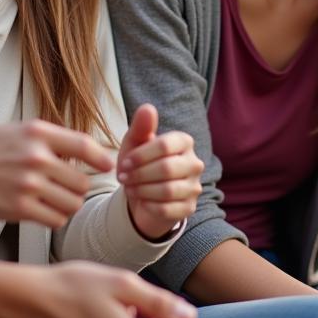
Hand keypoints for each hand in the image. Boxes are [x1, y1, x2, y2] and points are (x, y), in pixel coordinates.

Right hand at [0, 120, 113, 227]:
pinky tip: (43, 211)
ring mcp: (28, 184)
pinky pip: (56, 219)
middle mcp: (36, 157)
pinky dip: (55, 218)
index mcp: (36, 133)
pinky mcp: (20, 209)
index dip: (101, 158)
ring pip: (72, 203)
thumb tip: (77, 149)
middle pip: (81, 181)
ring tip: (54, 201)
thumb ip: (44, 137)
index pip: (83, 145)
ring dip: (68, 205)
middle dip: (77, 187)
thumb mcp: (13, 130)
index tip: (108, 166)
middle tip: (66, 188)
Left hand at [117, 104, 202, 239]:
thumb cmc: (139, 164)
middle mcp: (195, 163)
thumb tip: (148, 108)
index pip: (164, 146)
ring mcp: (194, 187)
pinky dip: (148, 205)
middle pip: (166, 169)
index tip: (124, 163)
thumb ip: (141, 126)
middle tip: (123, 177)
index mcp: (184, 142)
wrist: (142, 195)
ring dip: (142, 190)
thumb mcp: (134, 143)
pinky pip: (167, 209)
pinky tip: (141, 201)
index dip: (140, 156)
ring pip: (167, 190)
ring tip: (129, 188)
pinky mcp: (189, 208)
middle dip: (139, 174)